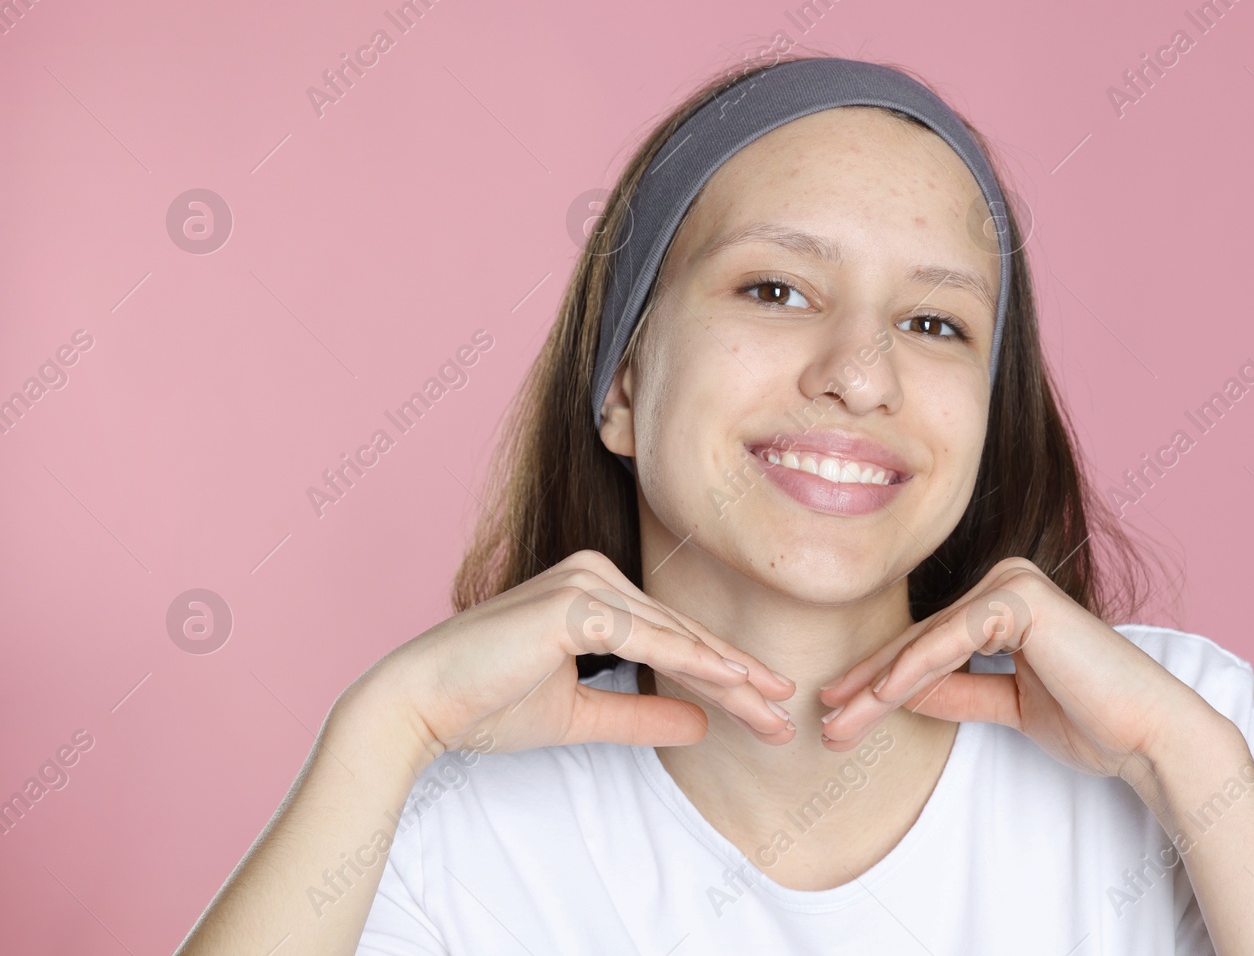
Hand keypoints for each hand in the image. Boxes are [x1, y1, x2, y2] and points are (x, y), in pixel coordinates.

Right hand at [359, 549, 798, 766]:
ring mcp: (585, 584)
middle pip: (684, 636)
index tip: (766, 712)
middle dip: (739, 680)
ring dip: (728, 676)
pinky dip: (691, 661)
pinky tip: (731, 683)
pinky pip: (645, 637)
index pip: (675, 640)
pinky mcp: (573, 604)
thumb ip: (639, 714)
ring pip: (674, 638)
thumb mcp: (579, 715)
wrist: (419, 704)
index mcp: (596, 592)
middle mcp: (595, 575)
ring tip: (773, 706)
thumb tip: (700, 726)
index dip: (724, 679)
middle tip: (786, 715)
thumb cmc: (486, 704)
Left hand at [815, 557, 1215, 787]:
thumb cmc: (1091, 720)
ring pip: (927, 642)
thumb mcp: (1004, 706)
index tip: (839, 711)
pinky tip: (880, 698)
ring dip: (877, 686)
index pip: (926, 643)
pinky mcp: (1021, 596)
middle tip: (825, 722)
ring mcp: (1013, 582)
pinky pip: (953, 639)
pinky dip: (914, 670)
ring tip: (839, 723)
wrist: (1148, 735)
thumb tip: (894, 694)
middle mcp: (1005, 581)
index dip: (878, 679)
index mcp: (1002, 601)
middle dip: (868, 685)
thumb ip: (954, 692)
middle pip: (919, 640)